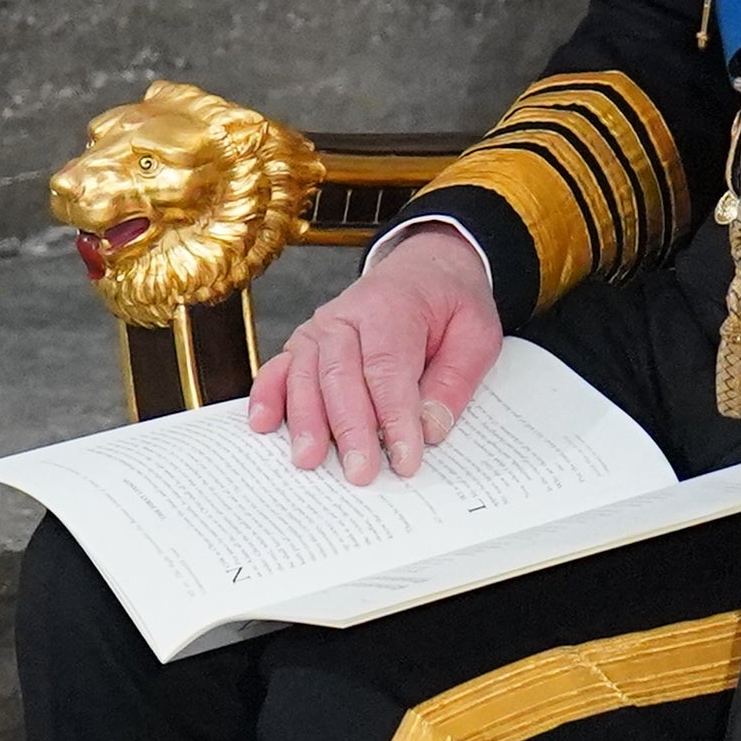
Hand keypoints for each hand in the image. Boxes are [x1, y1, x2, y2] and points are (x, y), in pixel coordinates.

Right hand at [248, 223, 503, 483]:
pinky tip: (263, 424)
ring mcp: (319, 329)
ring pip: (304, 376)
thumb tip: (429, 428)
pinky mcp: (304, 343)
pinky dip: (267, 396)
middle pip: (340, 376)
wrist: (423, 269)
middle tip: (358, 472)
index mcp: (393, 307)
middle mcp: (347, 316)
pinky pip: (279, 369)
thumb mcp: (477, 335)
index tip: (403, 459)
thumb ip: (454, 381)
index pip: (388, 368)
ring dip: (305, 420)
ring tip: (309, 459)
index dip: (394, 417)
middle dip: (348, 428)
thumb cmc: (449, 304)